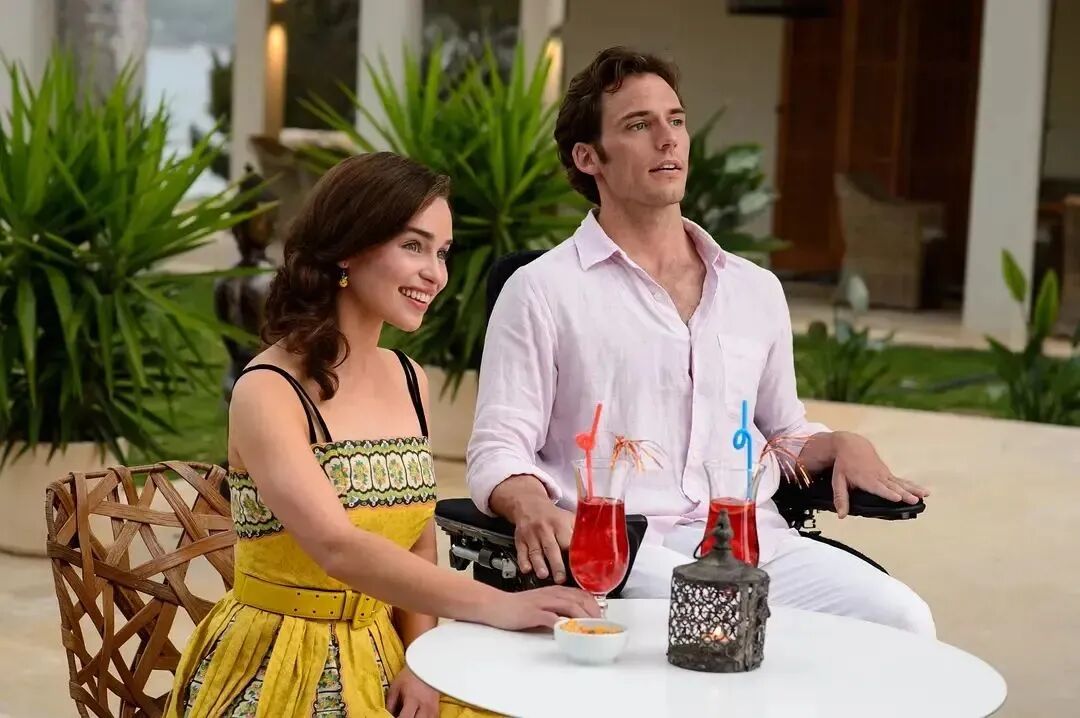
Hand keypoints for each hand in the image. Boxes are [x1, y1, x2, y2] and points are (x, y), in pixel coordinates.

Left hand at [386, 666, 438, 717]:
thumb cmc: (409, 676)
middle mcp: (424, 706)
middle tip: (402, 716)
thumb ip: (390, 705)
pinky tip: (417, 717)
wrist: (426, 667)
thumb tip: (386, 716)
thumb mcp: (395, 687)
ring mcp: (432, 708)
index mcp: (413, 699)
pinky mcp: (437, 710)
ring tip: (410, 716)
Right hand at [484, 586, 600, 630]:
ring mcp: (543, 603)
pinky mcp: (533, 613)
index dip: (594, 604)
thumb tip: (573, 620)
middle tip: (601, 624)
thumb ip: (556, 608)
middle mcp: (551, 594)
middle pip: (580, 599)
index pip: (581, 594)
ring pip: (570, 606)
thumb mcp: (541, 604)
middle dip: (594, 612)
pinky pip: (552, 618)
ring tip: (592, 627)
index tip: (602, 616)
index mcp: (555, 591)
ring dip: (584, 617)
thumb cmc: (517, 607)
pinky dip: (563, 624)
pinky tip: (570, 631)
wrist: (495, 605)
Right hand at [491, 475, 574, 582]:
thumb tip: (596, 548)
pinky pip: (521, 552)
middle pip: (551, 548)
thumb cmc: (552, 516)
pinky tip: (526, 570)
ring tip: (543, 575)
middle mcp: (545, 530)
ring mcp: (531, 535)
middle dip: (556, 564)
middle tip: (561, 579)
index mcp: (559, 524)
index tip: (578, 568)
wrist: (528, 505)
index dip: (573, 555)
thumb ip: (579, 532)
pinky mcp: (520, 540)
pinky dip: (523, 562)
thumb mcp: (567, 518)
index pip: (567, 541)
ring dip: (539, 564)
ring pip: (535, 552)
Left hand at [830, 432, 928, 518]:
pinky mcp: (888, 474)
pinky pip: (902, 481)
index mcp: (866, 479)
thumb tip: (841, 516)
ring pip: (901, 483)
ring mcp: (885, 474)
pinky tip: (923, 492)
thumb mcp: (838, 480)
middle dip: (904, 493)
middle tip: (914, 500)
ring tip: (925, 495)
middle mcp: (878, 476)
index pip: (878, 487)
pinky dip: (913, 486)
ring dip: (914, 489)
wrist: (852, 445)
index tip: (897, 498)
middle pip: (893, 486)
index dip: (887, 493)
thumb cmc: (844, 464)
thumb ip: (840, 497)